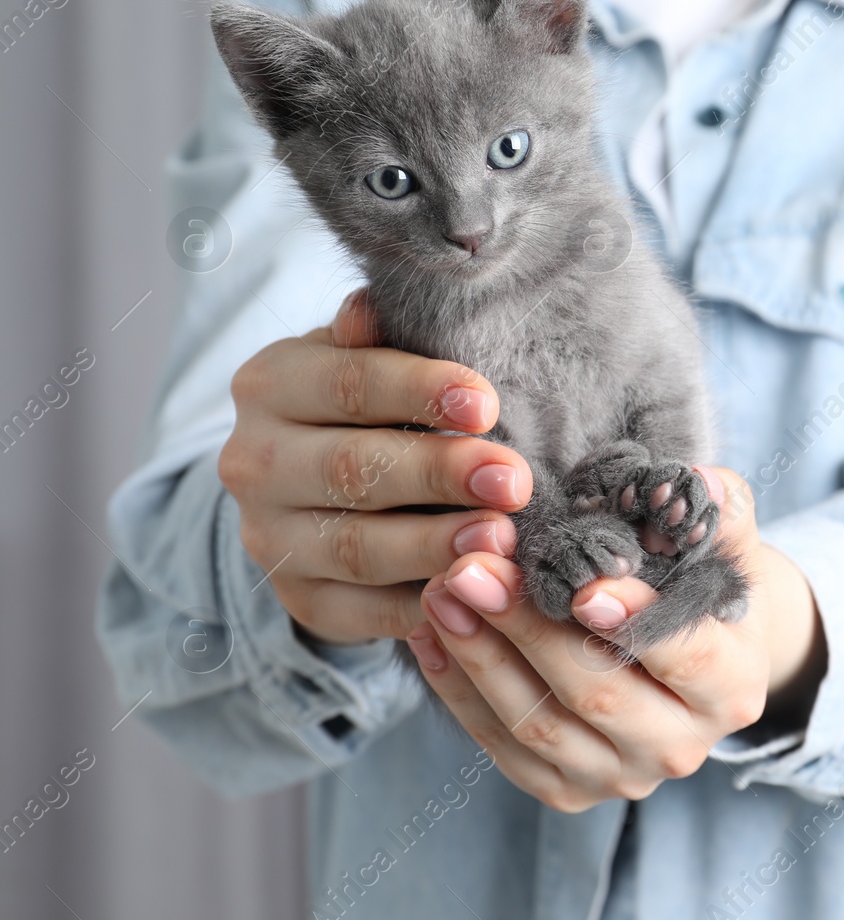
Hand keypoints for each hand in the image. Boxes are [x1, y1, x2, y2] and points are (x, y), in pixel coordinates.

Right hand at [218, 290, 532, 644]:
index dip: (419, 392)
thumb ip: (379, 341)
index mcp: (270, 384)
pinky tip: (475, 598)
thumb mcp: (370, 361)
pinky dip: (421, 609)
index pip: (347, 384)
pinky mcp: (300, 601)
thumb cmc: (372, 408)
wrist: (318, 493)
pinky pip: (362, 612)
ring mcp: (270, 538)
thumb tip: (369, 307)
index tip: (488, 404)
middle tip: (514, 480)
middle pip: (353, 469)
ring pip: (356, 547)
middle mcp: (253, 462)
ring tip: (502, 540)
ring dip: (435, 546)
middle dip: (440, 474)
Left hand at [406, 467, 826, 811]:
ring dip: (480, 656)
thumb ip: (719, 508)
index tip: (581, 585)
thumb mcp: (728, 546)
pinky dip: (460, 692)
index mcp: (731, 688)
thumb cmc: (703, 589)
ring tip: (440, 591)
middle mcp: (682, 746)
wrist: (692, 659)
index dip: (634, 622)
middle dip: (527, 626)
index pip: (685, 657)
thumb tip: (694, 477)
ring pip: (539, 725)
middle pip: (596, 692)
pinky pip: (503, 747)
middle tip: (473, 567)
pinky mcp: (568, 790)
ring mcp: (622, 776)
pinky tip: (430, 635)